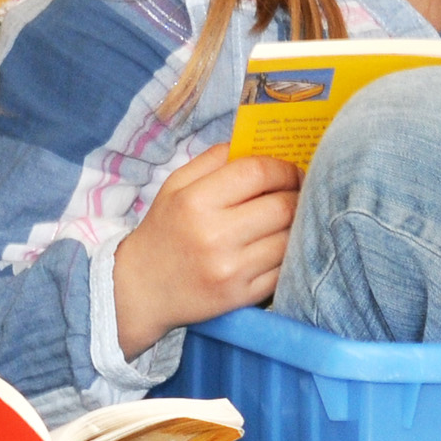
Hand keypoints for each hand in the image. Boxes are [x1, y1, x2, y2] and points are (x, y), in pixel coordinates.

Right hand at [112, 144, 300, 357]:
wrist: (142, 288)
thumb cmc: (164, 230)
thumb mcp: (175, 185)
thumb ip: (214, 159)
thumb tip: (258, 145)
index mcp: (195, 201)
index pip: (258, 172)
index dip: (284, 168)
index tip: (290, 171)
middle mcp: (214, 236)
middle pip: (282, 206)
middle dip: (298, 195)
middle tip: (298, 193)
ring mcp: (230, 270)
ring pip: (289, 239)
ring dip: (297, 225)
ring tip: (289, 219)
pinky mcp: (241, 296)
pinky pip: (283, 270)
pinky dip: (288, 255)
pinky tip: (278, 247)